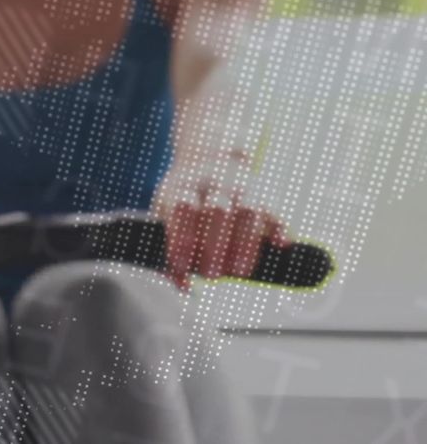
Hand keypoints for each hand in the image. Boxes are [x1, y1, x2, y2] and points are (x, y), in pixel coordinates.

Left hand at [153, 159, 285, 289]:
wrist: (208, 158)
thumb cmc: (182, 200)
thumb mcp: (165, 217)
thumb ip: (170, 252)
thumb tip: (186, 287)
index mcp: (183, 188)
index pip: (182, 208)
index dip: (182, 238)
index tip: (183, 266)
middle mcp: (213, 185)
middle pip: (217, 211)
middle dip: (215, 246)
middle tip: (212, 274)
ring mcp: (242, 188)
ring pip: (249, 211)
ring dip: (245, 244)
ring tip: (239, 272)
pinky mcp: (265, 195)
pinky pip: (277, 210)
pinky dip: (281, 228)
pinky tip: (279, 246)